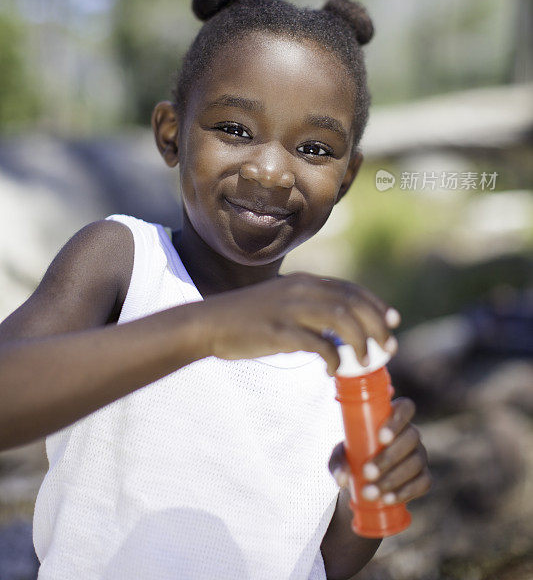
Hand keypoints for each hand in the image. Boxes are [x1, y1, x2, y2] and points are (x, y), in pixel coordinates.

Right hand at [200, 272, 399, 373]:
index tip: (392, 321)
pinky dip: (333, 359)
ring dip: (361, 343)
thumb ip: (309, 307)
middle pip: (353, 304)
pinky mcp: (280, 331)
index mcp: (305, 282)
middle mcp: (302, 290)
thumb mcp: (283, 301)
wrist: (210, 323)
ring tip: (365, 362)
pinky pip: (318, 345)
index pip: (351, 289)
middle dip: (377, 326)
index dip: (376, 305)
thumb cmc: (248, 317)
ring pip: (342, 320)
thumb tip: (337, 328)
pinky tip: (332, 371)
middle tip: (388, 348)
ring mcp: (291, 309)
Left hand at [328, 397, 430, 505]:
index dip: (397, 420)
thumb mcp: (340, 455)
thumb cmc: (352, 457)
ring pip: (415, 462)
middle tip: (367, 472)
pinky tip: (388, 499)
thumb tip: (342, 478)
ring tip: (370, 492)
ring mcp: (420, 455)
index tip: (381, 437)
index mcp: (392, 416)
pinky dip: (405, 492)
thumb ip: (338, 463)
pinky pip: (423, 482)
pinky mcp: (424, 477)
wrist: (362, 482)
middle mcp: (410, 433)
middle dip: (389, 457)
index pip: (405, 408)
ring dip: (393, 479)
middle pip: (411, 437)